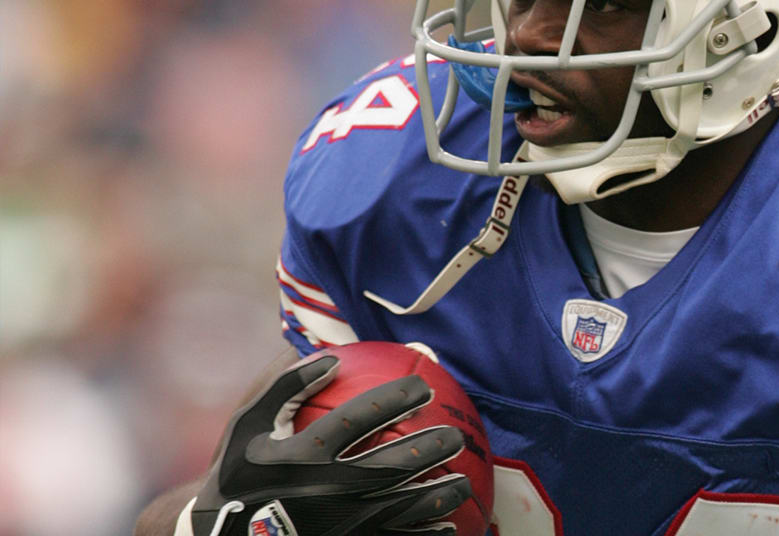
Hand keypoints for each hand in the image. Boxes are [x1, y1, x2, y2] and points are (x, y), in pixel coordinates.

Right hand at [185, 354, 471, 535]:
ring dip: (438, 496)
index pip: (360, 418)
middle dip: (430, 448)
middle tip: (455, 437)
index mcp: (301, 453)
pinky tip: (447, 528)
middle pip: (391, 465)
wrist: (218, 535)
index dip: (396, 397)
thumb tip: (334, 357)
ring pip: (399, 510)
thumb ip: (287, 387)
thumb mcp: (249, 424)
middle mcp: (323, 489)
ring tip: (463, 484)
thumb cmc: (237, 472)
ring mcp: (335, 524)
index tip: (425, 385)